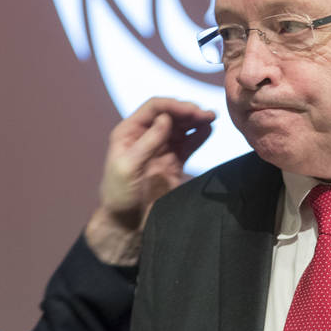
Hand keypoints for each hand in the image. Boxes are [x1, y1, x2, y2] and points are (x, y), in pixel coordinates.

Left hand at [85, 98, 213, 264]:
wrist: (126, 224)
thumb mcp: (128, 167)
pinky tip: (208, 130)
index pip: (153, 108)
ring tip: (210, 118)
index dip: (173, 105)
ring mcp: (160, 149)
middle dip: (187, 111)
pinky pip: (187, 144)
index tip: (191, 110)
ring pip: (180, 128)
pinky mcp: (172, 163)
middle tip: (206, 114)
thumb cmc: (119, 196)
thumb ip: (148, 142)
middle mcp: (144, 137)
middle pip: (169, 115)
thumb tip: (166, 118)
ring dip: (195, 121)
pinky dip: (198, 136)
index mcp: (128, 133)